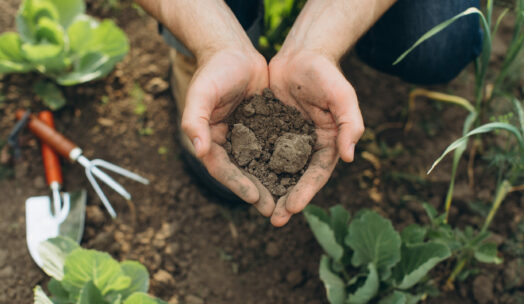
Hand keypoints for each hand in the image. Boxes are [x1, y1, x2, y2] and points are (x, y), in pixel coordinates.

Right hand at [181, 48, 275, 215]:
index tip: (255, 198)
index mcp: (208, 138)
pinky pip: (272, 150)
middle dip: (257, 192)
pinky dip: (282, 164)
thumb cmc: (215, 70)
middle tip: (275, 211)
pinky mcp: (261, 130)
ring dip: (271, 184)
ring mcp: (244, 137)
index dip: (238, 184)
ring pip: (259, 166)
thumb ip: (195, 120)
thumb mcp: (201, 92)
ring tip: (288, 202)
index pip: (222, 168)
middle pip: (242, 173)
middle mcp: (226, 142)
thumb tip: (197, 151)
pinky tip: (297, 176)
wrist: (235, 51)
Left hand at [268, 49, 364, 225]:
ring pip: (278, 171)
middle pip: (297, 178)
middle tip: (275, 221)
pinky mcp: (270, 131)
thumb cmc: (325, 74)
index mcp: (328, 143)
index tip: (293, 208)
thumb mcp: (342, 96)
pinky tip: (243, 180)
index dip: (306, 192)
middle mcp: (308, 146)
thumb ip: (350, 124)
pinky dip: (254, 167)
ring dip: (270, 190)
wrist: (300, 55)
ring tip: (259, 209)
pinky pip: (261, 153)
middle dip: (287, 200)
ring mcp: (288, 140)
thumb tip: (349, 157)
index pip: (317, 173)